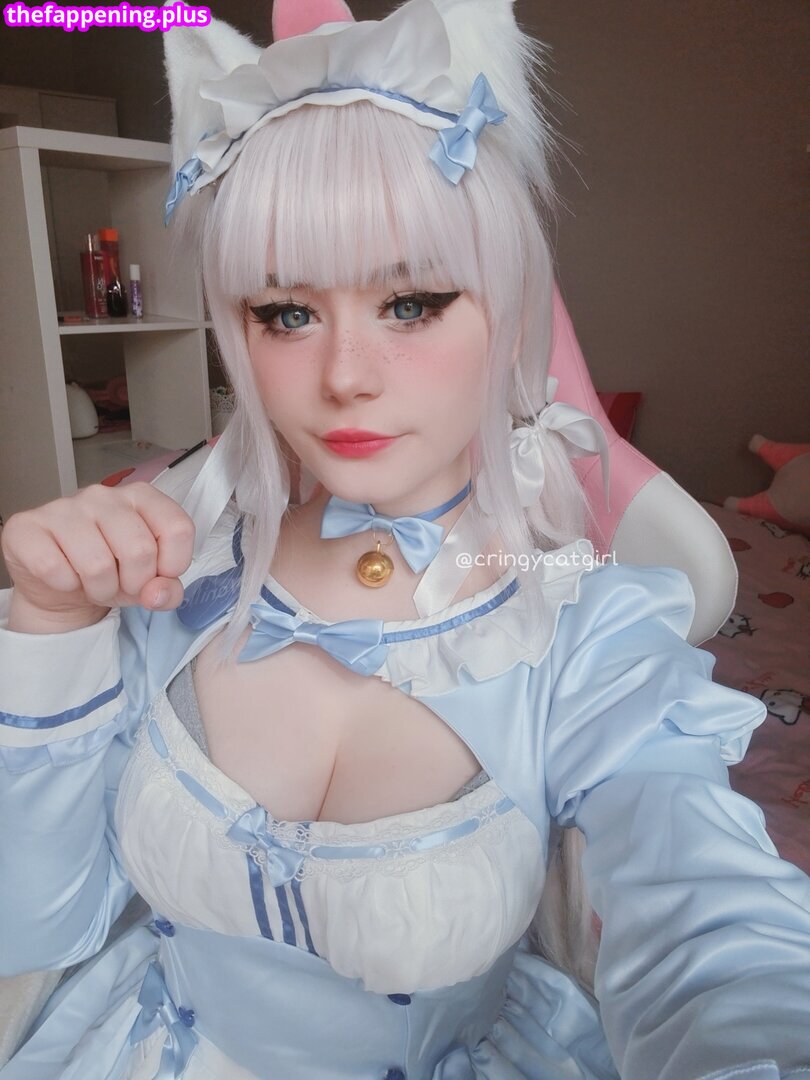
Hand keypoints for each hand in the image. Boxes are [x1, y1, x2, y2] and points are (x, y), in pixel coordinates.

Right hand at [1, 483, 194, 632]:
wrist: (60, 585)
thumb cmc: (112, 573)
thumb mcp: (149, 584)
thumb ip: (168, 589)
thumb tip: (157, 593)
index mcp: (141, 497)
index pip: (178, 528)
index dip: (173, 565)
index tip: (158, 575)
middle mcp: (103, 495)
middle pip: (140, 550)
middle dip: (134, 584)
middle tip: (120, 585)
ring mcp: (63, 506)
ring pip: (97, 564)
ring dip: (99, 589)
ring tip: (94, 584)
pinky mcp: (27, 526)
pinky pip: (54, 569)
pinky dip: (65, 586)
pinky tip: (65, 577)